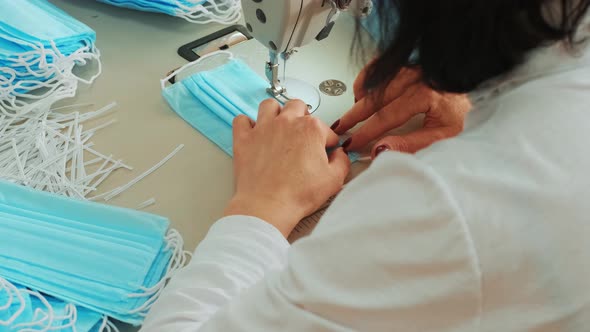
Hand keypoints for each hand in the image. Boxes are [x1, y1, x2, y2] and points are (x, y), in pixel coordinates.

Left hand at [224, 99, 350, 236]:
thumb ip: (342, 162)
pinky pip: (241, 120)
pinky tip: (253, 132)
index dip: (328, 142)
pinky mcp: (244, 139)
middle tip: (303, 133)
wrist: (268, 206)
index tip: (326, 151)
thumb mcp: (334, 180)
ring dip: (276, 112)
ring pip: (269, 105)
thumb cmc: (298, 194)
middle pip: (297, 107)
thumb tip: (340, 155)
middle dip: (303, 117)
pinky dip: (247, 124)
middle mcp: (286, 122)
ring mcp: (263, 129)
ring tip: (279, 125)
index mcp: (311, 129)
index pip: (325, 129)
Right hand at [332, 66, 470, 156]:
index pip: (385, 117)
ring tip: (351, 114)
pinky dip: (368, 79)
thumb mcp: (443, 137)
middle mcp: (416, 77)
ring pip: (375, 81)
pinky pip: (381, 67)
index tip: (353, 143)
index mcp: (424, 95)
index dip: (366, 132)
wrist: (482, 93)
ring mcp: (412, 68)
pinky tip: (363, 93)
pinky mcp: (411, 64)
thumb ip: (411, 145)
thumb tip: (381, 149)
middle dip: (355, 116)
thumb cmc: (466, 114)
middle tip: (341, 130)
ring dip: (360, 98)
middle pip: (375, 98)